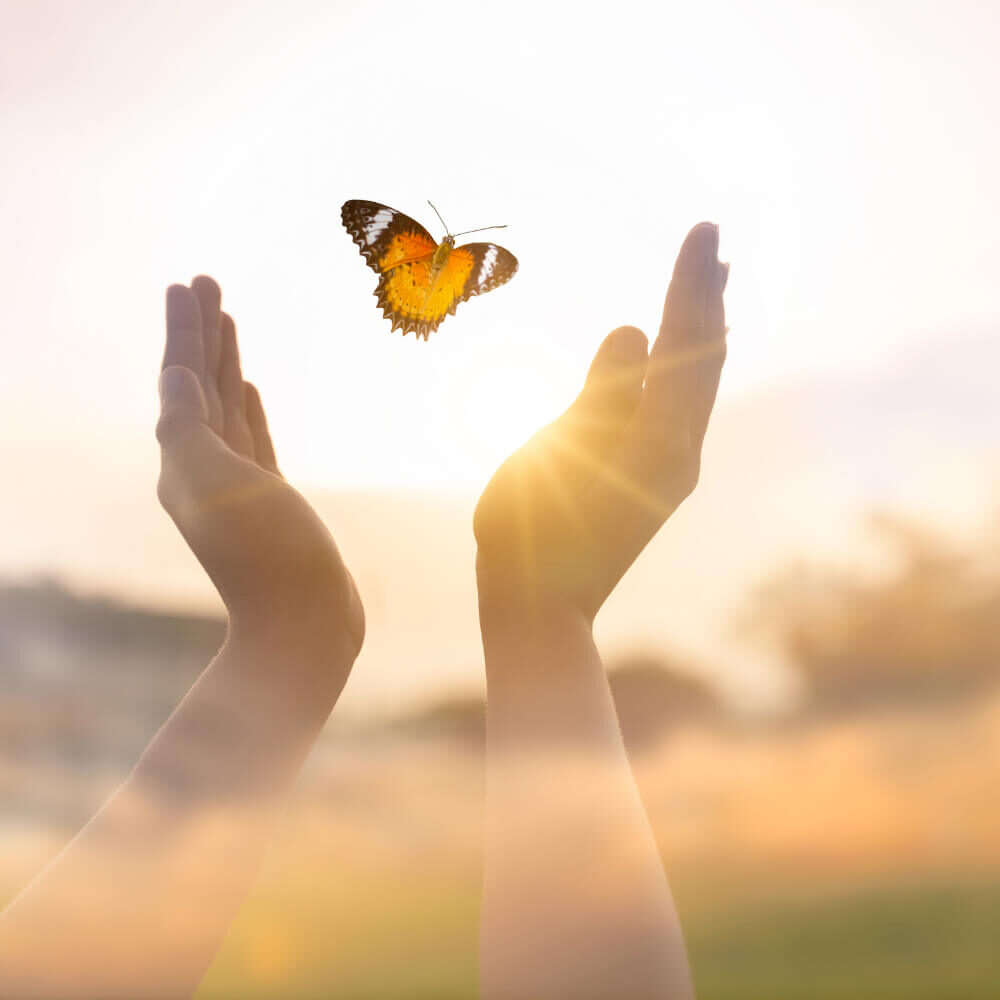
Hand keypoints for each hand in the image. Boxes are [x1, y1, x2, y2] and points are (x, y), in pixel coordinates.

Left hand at [157, 277, 363, 652]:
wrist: (305, 625)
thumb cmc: (265, 557)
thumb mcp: (214, 484)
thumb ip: (187, 427)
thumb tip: (178, 377)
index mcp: (183, 459)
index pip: (181, 379)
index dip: (185, 330)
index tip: (189, 284)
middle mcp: (203, 468)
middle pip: (199, 385)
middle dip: (202, 334)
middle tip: (205, 283)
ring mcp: (238, 485)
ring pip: (224, 408)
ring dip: (223, 363)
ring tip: (227, 322)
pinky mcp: (270, 501)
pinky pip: (252, 439)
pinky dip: (247, 409)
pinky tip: (247, 390)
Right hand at [475, 223, 727, 623]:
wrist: (541, 606)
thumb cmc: (533, 533)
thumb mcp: (558, 454)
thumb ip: (600, 392)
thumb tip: (636, 330)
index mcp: (659, 440)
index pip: (685, 342)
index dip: (691, 282)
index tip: (703, 229)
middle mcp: (679, 451)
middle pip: (705, 357)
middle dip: (707, 294)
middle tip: (714, 238)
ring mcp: (672, 468)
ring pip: (700, 384)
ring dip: (705, 329)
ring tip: (713, 284)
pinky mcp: (656, 480)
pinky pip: (682, 407)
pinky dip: (688, 368)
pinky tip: (681, 357)